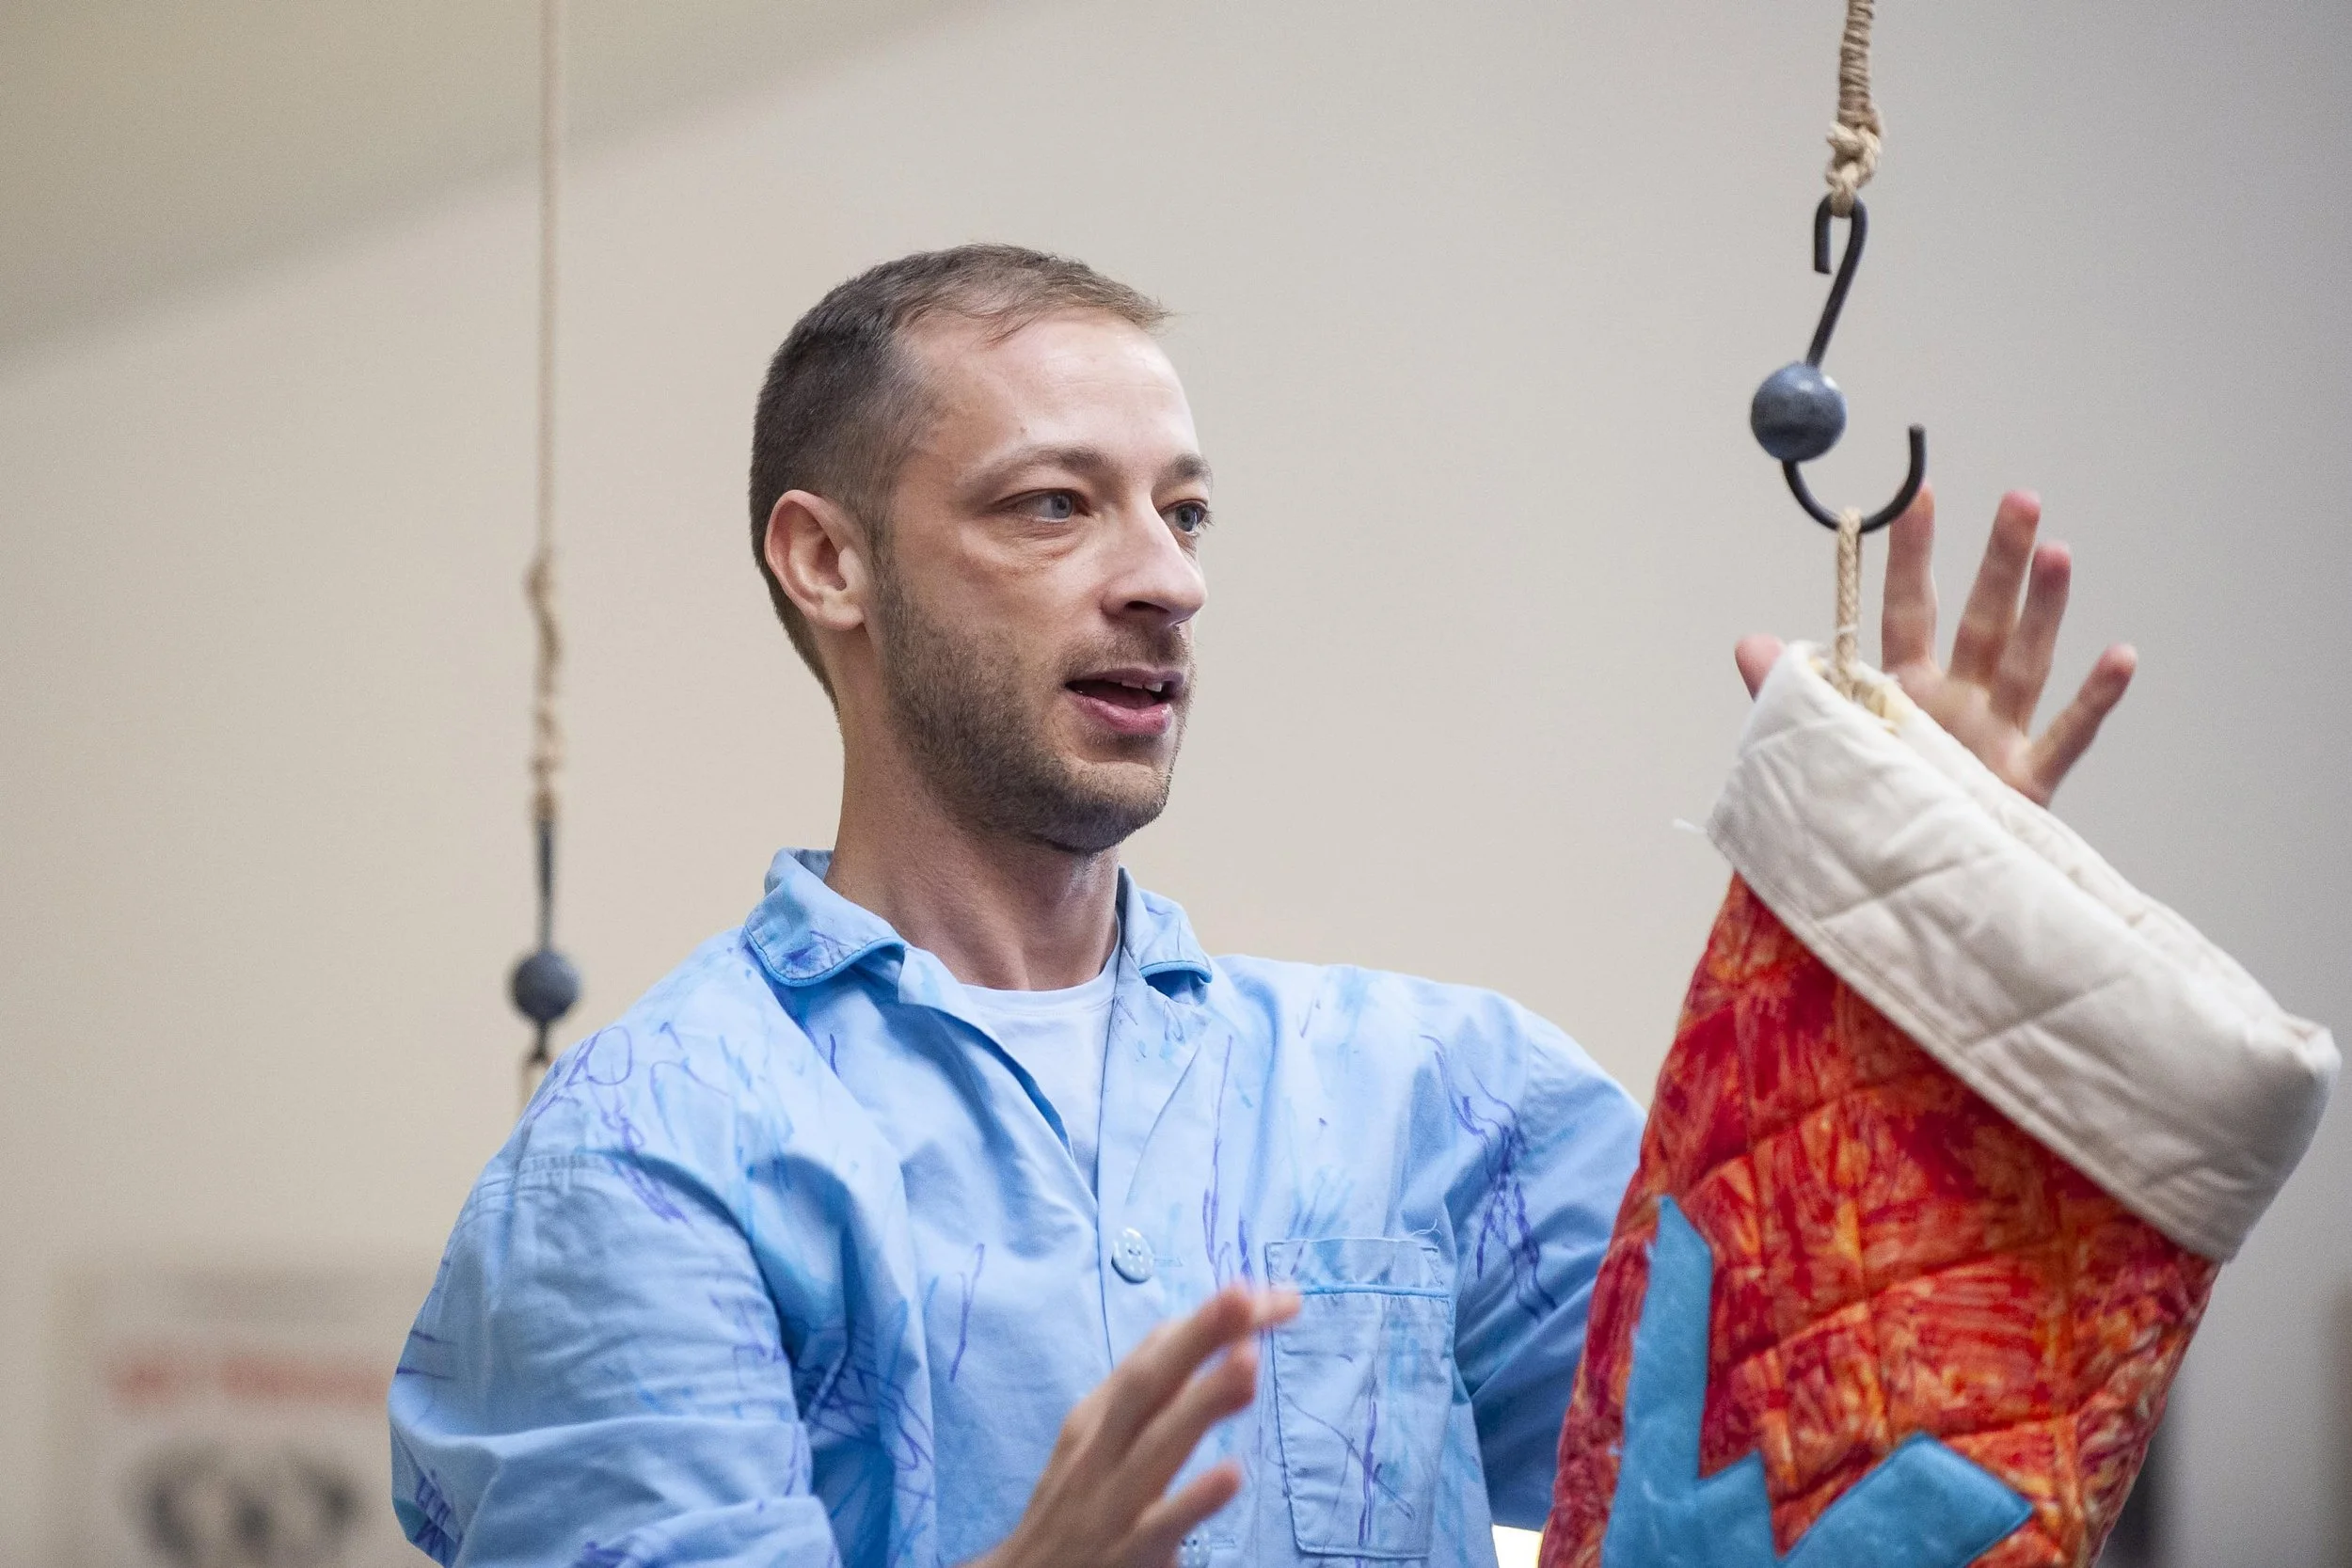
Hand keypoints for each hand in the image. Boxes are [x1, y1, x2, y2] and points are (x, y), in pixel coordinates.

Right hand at [970, 1284, 1300, 1567]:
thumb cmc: (1075, 1509)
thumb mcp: (1098, 1445)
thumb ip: (1151, 1400)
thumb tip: (1220, 1343)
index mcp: (1099, 1418)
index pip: (1157, 1353)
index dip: (1212, 1321)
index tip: (1279, 1299)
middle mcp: (1101, 1450)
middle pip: (1149, 1382)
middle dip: (1198, 1336)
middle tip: (1248, 1294)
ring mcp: (1111, 1502)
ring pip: (1157, 1445)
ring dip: (1202, 1402)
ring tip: (1249, 1364)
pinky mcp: (1124, 1556)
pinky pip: (1160, 1524)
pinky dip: (1194, 1498)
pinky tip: (1232, 1475)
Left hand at [1734, 485, 2135, 805]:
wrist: (1892, 896)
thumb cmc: (1857, 816)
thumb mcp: (1812, 751)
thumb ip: (1790, 696)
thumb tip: (1747, 642)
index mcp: (1901, 692)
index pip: (1909, 610)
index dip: (1913, 555)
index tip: (1921, 496)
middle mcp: (1955, 705)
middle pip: (1982, 620)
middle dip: (1999, 561)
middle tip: (2020, 499)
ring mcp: (1996, 740)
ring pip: (2026, 662)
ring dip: (2045, 609)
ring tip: (2058, 551)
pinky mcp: (2025, 785)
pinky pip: (2066, 736)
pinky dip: (2095, 699)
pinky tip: (2121, 654)